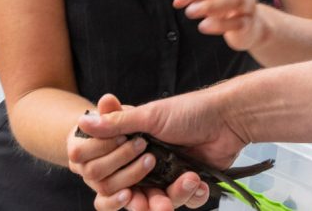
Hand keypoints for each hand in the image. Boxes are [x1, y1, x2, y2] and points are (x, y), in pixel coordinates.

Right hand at [77, 88, 248, 197]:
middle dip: (143, 202)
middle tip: (151, 200)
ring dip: (172, 199)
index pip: (115, 177)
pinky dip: (193, 195)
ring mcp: (171, 174)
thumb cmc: (189, 111)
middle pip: (136, 197)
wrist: (227, 117)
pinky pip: (188, 201)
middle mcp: (150, 164)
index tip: (125, 189)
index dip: (116, 186)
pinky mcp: (192, 182)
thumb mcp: (150, 116)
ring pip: (162, 202)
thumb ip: (117, 124)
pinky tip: (198, 182)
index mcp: (135, 149)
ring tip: (187, 183)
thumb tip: (84, 123)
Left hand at [172, 0, 263, 51]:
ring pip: (234, 0)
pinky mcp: (249, 23)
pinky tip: (203, 26)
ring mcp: (250, 3)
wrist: (250, 26)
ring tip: (189, 12)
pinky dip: (218, 24)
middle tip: (179, 0)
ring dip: (208, 5)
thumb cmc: (225, 3)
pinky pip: (236, 23)